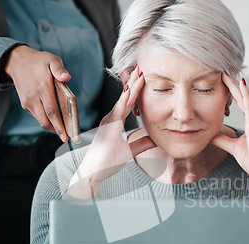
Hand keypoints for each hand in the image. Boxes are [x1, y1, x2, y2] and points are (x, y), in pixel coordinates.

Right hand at [4, 45, 70, 141]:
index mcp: (42, 87)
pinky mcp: (25, 104)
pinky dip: (46, 120)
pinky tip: (54, 120)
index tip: (66, 135)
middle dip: (56, 131)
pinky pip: (37, 116)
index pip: (52, 111)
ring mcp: (28, 102)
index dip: (59, 125)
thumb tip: (67, 78)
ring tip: (63, 130)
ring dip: (52, 127)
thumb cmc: (37, 61)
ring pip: (41, 120)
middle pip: (45, 120)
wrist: (16, 61)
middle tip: (66, 137)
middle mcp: (34, 97)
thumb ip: (59, 69)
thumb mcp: (51, 59)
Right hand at [66, 66, 155, 198]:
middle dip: (133, 81)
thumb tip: (155, 139)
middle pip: (125, 97)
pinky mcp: (107, 128)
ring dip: (131, 86)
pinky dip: (124, 100)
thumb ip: (141, 144)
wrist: (92, 173)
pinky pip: (117, 111)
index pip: (129, 102)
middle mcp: (111, 119)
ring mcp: (108, 122)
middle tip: (142, 66)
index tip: (143, 76)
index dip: (136, 89)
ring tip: (139, 72)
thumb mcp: (129, 152)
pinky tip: (130, 90)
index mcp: (115, 122)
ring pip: (122, 101)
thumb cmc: (106, 163)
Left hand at [211, 74, 248, 195]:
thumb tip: (211, 135)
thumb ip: (223, 140)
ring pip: (246, 97)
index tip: (223, 78)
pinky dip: (245, 94)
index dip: (232, 90)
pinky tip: (240, 84)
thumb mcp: (233, 147)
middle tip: (223, 69)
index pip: (241, 101)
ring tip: (226, 72)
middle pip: (243, 96)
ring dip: (236, 85)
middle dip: (233, 83)